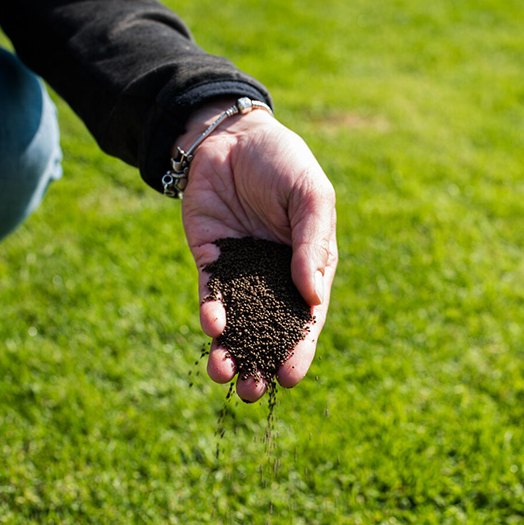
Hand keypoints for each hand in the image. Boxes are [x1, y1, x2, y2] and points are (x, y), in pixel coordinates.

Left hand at [180, 99, 337, 401]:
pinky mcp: (211, 260)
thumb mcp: (310, 197)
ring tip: (223, 372)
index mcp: (309, 269)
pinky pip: (212, 294)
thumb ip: (311, 245)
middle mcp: (275, 279)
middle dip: (259, 365)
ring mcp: (242, 272)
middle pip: (268, 333)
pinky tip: (212, 324)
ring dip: (229, 351)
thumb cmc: (284, 163)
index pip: (306, 321)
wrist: (233, 134)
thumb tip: (312, 298)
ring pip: (236, 323)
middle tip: (251, 391)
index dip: (299, 351)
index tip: (290, 377)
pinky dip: (211, 313)